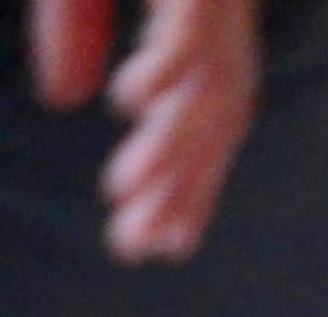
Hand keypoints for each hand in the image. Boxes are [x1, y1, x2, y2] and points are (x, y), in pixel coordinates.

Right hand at [28, 0, 259, 262]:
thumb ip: (71, 26)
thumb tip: (67, 100)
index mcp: (204, 13)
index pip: (210, 112)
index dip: (192, 180)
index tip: (169, 244)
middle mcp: (223, 8)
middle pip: (218, 111)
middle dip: (182, 181)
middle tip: (143, 245)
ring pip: (212, 79)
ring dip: (172, 141)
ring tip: (129, 191)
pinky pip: (193, 19)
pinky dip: (168, 63)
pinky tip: (136, 101)